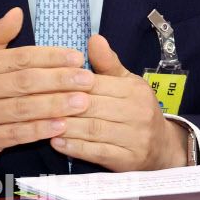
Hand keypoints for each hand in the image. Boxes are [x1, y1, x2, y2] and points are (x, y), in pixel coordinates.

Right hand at [0, 7, 94, 176]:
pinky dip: (41, 130)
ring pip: (24, 109)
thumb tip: (17, 11)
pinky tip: (62, 125)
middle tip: (87, 79)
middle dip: (59, 80)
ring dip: (56, 105)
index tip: (76, 56)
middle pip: (25, 82)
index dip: (50, 56)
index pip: (20, 58)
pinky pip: (18, 134)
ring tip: (83, 102)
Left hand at [50, 34, 187, 170]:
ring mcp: (134, 138)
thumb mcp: (127, 82)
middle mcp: (137, 113)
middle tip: (37, 102)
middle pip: (93, 106)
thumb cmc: (137, 108)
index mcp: (134, 90)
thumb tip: (94, 38)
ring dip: (66, 125)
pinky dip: (75, 147)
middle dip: (64, 104)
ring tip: (42, 121)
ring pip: (93, 129)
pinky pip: (97, 152)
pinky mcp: (127, 160)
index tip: (46, 81)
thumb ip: (108, 63)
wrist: (162, 147)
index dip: (70, 82)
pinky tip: (55, 141)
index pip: (97, 83)